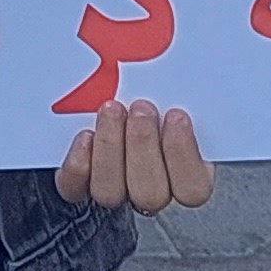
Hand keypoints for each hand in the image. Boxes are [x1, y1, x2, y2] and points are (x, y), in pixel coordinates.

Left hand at [57, 99, 211, 213]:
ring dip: (111, 147)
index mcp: (184, 178)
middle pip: (151, 193)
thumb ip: (182, 100)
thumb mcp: (175, 102)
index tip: (176, 115)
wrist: (109, 118)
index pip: (192, 189)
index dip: (183, 154)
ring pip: (111, 192)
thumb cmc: (150, 106)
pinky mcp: (78, 187)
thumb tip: (194, 76)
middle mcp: (149, 192)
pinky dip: (79, 164)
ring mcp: (113, 192)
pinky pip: (76, 188)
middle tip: (141, 107)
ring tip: (112, 109)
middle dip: (143, 145)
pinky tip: (85, 135)